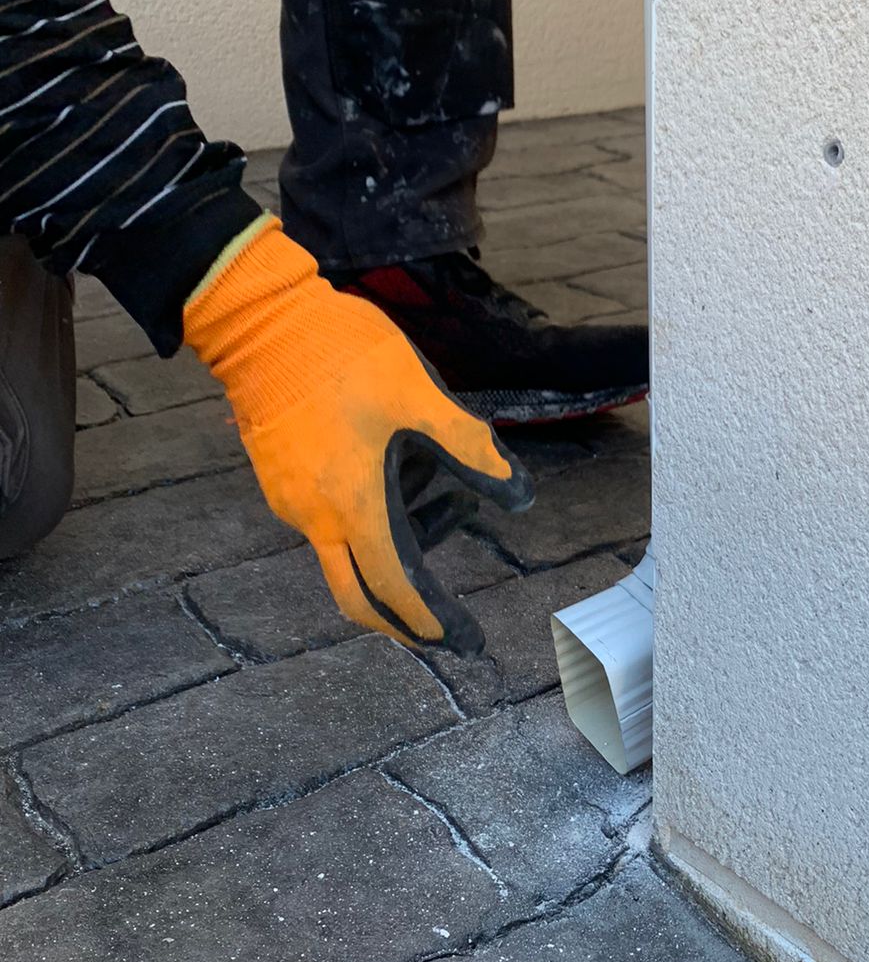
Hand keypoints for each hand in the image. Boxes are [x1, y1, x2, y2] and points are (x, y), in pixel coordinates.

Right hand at [184, 221, 532, 653]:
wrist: (257, 318)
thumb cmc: (341, 355)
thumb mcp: (421, 398)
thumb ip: (471, 450)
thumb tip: (519, 496)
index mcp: (353, 506)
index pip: (395, 589)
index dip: (431, 623)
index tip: (464, 643)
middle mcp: (314, 518)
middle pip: (357, 595)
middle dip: (403, 621)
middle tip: (445, 633)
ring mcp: (289, 500)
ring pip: (346, 552)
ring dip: (393, 550)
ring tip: (448, 502)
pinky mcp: (278, 477)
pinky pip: (328, 520)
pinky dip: (369, 520)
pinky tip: (402, 475)